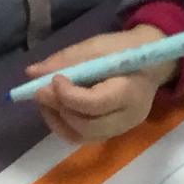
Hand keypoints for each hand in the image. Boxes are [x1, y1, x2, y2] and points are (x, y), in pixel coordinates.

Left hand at [24, 29, 175, 145]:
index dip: (68, 95)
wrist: (152, 63)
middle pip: (86, 126)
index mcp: (131, 92)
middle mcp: (128, 118)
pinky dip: (64, 124)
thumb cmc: (125, 50)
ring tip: (45, 99)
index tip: (54, 79)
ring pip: (81, 136)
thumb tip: (31, 73)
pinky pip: (83, 137)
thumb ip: (66, 60)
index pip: (95, 104)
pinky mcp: (112, 133)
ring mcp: (121, 129)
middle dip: (58, 108)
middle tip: (39, 91)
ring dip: (56, 119)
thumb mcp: (97, 46)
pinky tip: (56, 108)